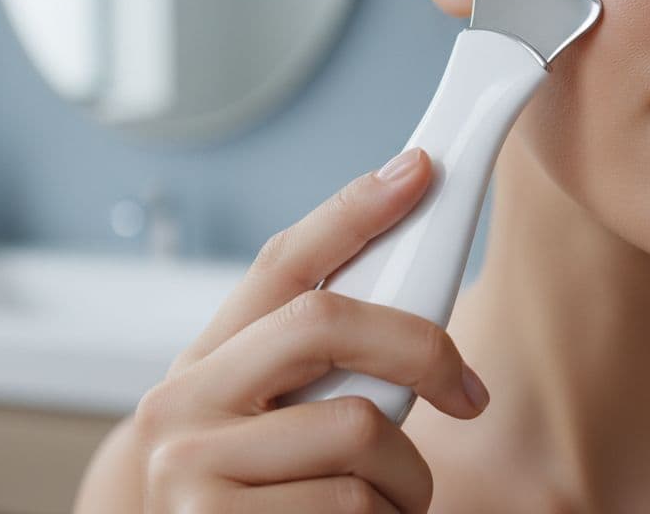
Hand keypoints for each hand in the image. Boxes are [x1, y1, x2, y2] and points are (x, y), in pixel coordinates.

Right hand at [132, 147, 490, 512]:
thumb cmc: (233, 495)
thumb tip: (403, 300)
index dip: (351, 211)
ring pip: (361, 433)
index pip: (279, 265)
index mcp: (200, 363)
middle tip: (467, 389)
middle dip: (420, 347)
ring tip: (384, 503)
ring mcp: (194, 471)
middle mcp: (182, 406)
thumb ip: (305, 370)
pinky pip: (358, 508)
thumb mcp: (253, 423)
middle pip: (327, 325)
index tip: (419, 169)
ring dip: (408, 479)